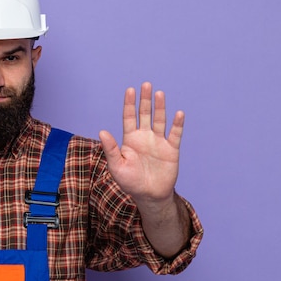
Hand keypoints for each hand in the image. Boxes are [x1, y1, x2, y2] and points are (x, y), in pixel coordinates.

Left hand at [99, 82, 183, 206]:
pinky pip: (175, 135)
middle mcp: (144, 137)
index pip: (129, 117)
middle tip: (146, 85)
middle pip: (145, 114)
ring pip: (159, 120)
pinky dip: (177, 124)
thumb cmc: (130, 182)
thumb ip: (111, 149)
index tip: (130, 90)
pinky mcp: (171, 150)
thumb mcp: (117, 166)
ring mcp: (158, 142)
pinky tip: (178, 114)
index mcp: (130, 139)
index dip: (129, 104)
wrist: (149, 195)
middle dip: (145, 100)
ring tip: (159, 93)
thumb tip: (102, 131)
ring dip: (160, 107)